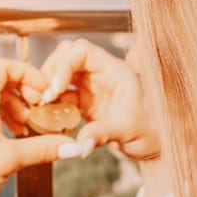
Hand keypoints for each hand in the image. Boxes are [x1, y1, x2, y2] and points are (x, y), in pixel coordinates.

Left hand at [0, 58, 74, 196]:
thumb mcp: (10, 160)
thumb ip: (44, 148)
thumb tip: (70, 145)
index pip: (1, 65)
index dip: (26, 72)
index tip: (43, 88)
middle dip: (22, 85)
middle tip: (38, 102)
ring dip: (14, 99)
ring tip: (28, 119)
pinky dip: (4, 111)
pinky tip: (15, 131)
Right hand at [39, 39, 159, 160]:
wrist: (154, 145)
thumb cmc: (151, 132)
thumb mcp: (129, 131)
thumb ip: (103, 134)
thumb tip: (80, 144)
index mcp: (115, 71)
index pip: (82, 51)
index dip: (64, 64)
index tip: (55, 88)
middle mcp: (102, 73)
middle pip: (68, 56)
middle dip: (51, 72)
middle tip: (44, 96)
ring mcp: (92, 86)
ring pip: (62, 72)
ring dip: (48, 85)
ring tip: (42, 104)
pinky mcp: (85, 101)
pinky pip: (62, 93)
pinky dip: (52, 101)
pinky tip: (48, 114)